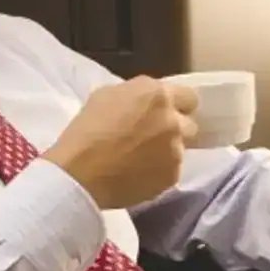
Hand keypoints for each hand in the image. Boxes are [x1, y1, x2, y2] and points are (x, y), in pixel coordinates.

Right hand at [43, 77, 199, 208]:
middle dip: (175, 129)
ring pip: (180, 150)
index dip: (178, 106)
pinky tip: (138, 175)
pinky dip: (159, 173)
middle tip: (153, 138)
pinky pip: (171, 171)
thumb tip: (147, 103)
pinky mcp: (172, 176)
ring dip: (166, 152)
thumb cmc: (86, 129)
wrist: (80, 172)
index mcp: (158, 95)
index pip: (189, 97)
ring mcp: (176, 150)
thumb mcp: (108, 95)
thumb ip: (137, 95)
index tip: (165, 113)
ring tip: (141, 161)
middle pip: (189, 124)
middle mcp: (173, 120)